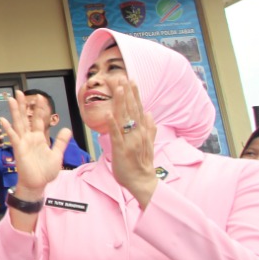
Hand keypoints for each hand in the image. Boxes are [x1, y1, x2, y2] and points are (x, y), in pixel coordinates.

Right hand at [0, 90, 71, 197]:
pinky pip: (13, 137)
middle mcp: (29, 138)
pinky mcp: (19, 149)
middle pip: (25, 118)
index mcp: (38, 138)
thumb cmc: (45, 171)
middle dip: (22, 105)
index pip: (39, 120)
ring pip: (18, 123)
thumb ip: (61, 142)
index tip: (41, 97)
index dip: (40, 109)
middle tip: (19, 92)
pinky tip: (4, 120)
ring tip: (11, 99)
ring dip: (15, 111)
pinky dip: (9, 129)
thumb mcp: (57, 154)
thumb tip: (67, 129)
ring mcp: (23, 142)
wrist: (37, 184)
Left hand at [105, 80, 157, 208]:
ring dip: (121, 102)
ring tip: (118, 88)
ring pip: (125, 118)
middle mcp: (137, 133)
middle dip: (126, 93)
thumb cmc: (141, 164)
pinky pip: (116, 135)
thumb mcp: (148, 144)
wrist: (142, 182)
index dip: (134, 94)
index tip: (130, 80)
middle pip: (131, 109)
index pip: (137, 108)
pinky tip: (109, 113)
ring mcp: (129, 140)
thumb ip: (150, 128)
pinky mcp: (121, 149)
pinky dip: (112, 124)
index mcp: (142, 130)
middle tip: (122, 77)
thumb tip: (149, 112)